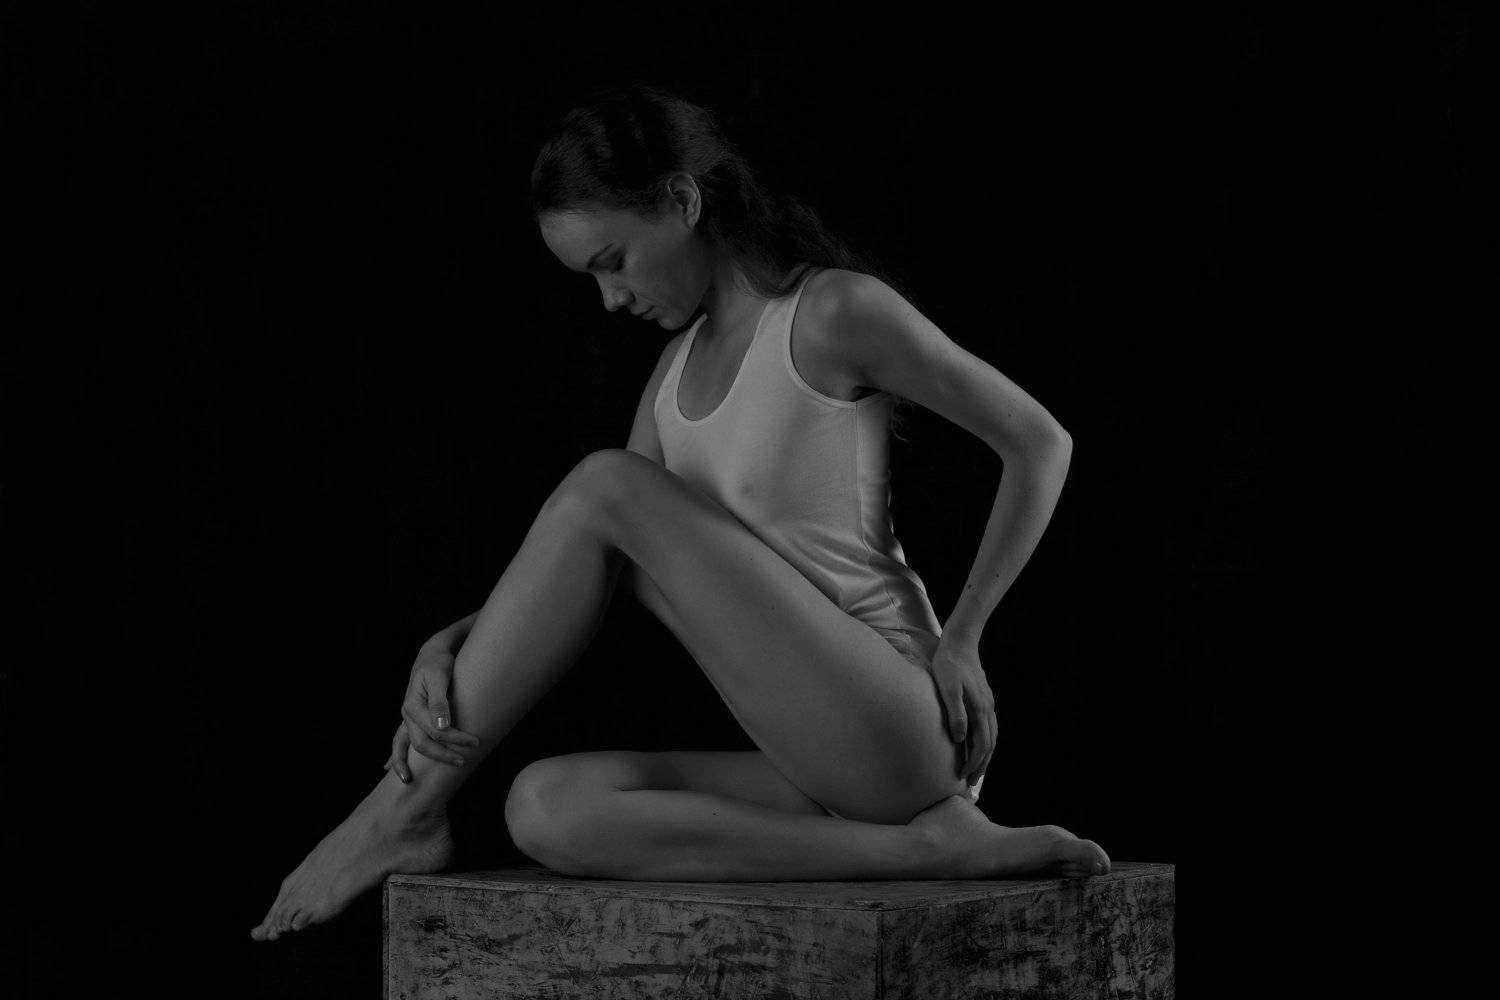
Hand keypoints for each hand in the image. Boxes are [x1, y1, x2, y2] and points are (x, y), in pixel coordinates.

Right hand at [382, 646, 481, 781]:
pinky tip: (388, 768)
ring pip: (401, 745)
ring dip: (403, 763)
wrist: (432, 653)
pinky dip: (395, 754)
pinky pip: (399, 739)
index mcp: (413, 705)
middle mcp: (407, 714)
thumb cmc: (439, 663)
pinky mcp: (411, 718)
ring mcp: (407, 717)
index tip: (476, 742)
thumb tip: (442, 727)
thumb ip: (440, 702)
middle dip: (442, 754)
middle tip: (463, 761)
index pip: (436, 731)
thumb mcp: (440, 676)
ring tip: (407, 781)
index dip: (456, 738)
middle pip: (421, 743)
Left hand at [926, 633, 994, 790]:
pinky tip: (979, 745)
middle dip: (981, 766)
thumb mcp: (947, 687)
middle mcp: (988, 709)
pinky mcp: (984, 699)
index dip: (973, 763)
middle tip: (971, 783)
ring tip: (976, 770)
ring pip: (992, 737)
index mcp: (979, 709)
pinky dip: (987, 742)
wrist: (959, 642)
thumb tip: (960, 738)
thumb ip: (955, 712)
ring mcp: (988, 704)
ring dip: (985, 756)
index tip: (962, 776)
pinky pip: (990, 727)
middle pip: (989, 745)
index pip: (981, 745)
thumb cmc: (948, 664)